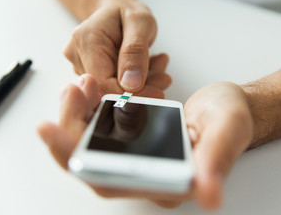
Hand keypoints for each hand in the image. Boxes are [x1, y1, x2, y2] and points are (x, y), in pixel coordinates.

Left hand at [38, 79, 254, 209]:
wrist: (228, 108)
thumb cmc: (231, 119)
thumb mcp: (227, 131)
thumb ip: (216, 160)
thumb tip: (209, 195)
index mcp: (166, 182)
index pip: (110, 181)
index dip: (76, 159)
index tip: (50, 129)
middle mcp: (146, 174)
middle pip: (91, 163)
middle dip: (70, 129)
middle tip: (69, 93)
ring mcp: (138, 156)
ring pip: (93, 145)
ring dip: (78, 117)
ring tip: (78, 86)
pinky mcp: (135, 138)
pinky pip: (103, 129)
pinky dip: (90, 110)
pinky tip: (88, 89)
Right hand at [64, 2, 165, 96]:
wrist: (116, 10)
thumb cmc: (125, 12)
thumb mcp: (140, 22)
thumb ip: (136, 51)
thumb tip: (132, 84)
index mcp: (86, 40)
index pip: (104, 83)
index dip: (131, 94)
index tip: (157, 93)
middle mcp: (78, 56)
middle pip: (109, 90)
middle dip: (142, 89)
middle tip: (164, 78)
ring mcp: (82, 67)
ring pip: (115, 91)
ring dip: (143, 85)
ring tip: (158, 66)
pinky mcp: (92, 74)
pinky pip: (116, 87)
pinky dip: (138, 82)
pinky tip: (149, 68)